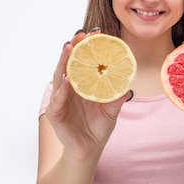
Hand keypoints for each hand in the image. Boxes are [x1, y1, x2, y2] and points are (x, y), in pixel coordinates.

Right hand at [45, 29, 132, 160]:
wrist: (89, 150)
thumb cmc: (98, 128)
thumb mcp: (111, 111)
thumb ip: (117, 99)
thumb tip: (128, 89)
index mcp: (81, 83)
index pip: (82, 60)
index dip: (86, 46)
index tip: (96, 32)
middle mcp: (68, 88)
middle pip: (68, 63)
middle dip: (73, 46)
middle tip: (80, 33)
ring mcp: (60, 99)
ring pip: (59, 76)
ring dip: (63, 61)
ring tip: (69, 47)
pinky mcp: (55, 113)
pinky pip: (58, 99)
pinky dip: (62, 89)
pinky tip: (67, 80)